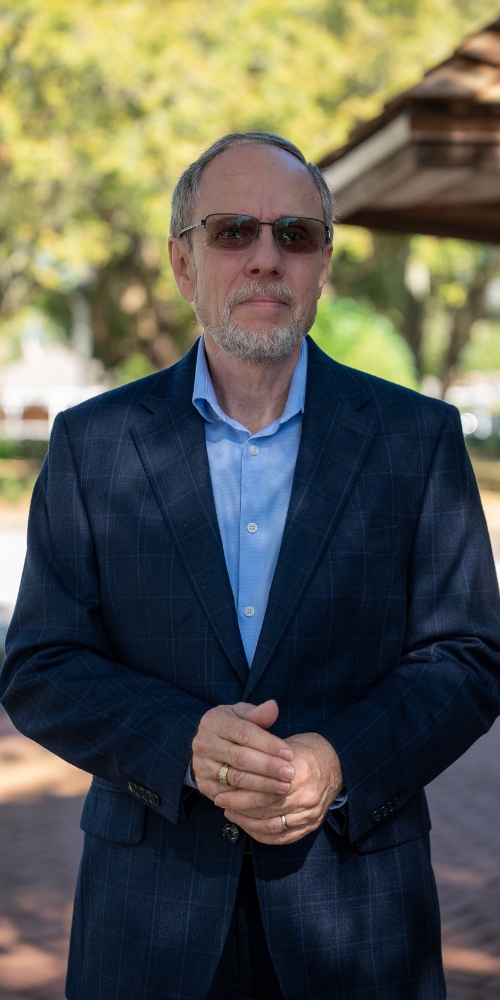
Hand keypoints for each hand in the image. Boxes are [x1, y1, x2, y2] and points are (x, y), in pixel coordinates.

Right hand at [192, 700, 294, 801]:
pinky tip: (269, 797)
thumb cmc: (233, 727)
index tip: (289, 753)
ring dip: (263, 784)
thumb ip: (258, 713)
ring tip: (284, 786)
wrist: (210, 745)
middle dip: (268, 766)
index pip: (244, 733)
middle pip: (240, 758)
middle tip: (289, 773)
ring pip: (236, 778)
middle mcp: (203, 743)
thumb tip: (273, 707)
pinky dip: (251, 798)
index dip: (268, 744)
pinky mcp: (204, 785)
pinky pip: (230, 795)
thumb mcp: (243, 714)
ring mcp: (201, 766)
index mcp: (213, 721)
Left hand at [215, 732, 342, 844]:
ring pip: (271, 826)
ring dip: (246, 822)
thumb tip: (232, 767)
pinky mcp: (312, 825)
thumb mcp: (285, 745)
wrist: (338, 762)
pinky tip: (247, 825)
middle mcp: (306, 796)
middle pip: (264, 808)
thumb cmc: (306, 750)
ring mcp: (310, 814)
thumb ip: (263, 757)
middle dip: (238, 806)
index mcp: (298, 772)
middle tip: (221, 802)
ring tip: (231, 813)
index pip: (262, 788)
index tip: (221, 789)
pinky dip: (261, 834)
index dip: (238, 791)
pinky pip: (282, 838)